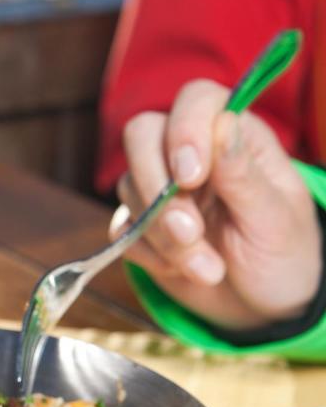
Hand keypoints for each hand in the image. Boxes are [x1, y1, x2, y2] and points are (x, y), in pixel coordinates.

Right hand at [110, 79, 322, 329]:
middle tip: (189, 232)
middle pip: (141, 134)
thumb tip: (223, 122)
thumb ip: (243, 174)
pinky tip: (185, 271)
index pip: (195, 100)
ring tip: (208, 269)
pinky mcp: (140, 227)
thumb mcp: (274, 219)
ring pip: (129, 188)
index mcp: (233, 136)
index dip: (185, 130)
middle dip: (157, 186)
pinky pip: (123, 231)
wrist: (262, 306)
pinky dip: (151, 256)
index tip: (191, 178)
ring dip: (163, 236)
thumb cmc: (282, 253)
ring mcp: (161, 189)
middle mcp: (191, 154)